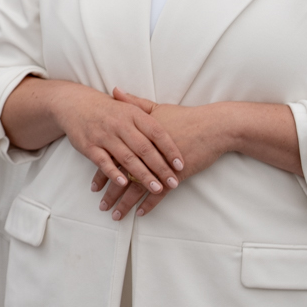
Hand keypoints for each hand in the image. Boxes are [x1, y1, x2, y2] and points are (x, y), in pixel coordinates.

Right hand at [48, 84, 181, 220]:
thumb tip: (175, 128)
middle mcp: (120, 125)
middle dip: (160, 168)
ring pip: (127, 158)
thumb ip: (150, 116)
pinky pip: (103, 162)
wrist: (74, 104)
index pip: (157, 133)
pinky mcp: (89, 146)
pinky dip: (114, 173)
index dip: (170, 149)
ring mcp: (104, 136)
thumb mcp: (129, 107)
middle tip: (173, 183)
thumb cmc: (108, 109)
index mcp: (133, 114)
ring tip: (156, 189)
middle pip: (144, 149)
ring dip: (143, 175)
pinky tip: (124, 184)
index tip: (181, 165)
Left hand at [91, 90, 235, 217]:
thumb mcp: (155, 109)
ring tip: (114, 215)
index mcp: (137, 138)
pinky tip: (140, 214)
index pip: (114, 159)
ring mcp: (160, 165)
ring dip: (125, 203)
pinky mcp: (175, 174)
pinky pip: (160, 193)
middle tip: (100, 206)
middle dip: (110, 193)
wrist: (214, 126)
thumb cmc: (185, 116)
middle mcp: (145, 154)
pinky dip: (149, 204)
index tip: (93, 186)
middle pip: (123, 176)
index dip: (103, 173)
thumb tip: (114, 91)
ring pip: (138, 188)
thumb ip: (132, 103)